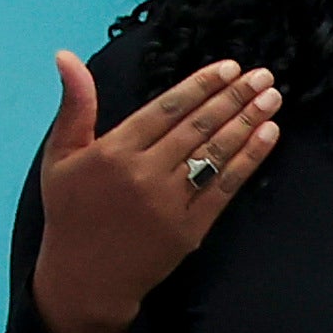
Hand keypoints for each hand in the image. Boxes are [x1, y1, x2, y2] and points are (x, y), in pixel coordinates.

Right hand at [24, 51, 277, 332]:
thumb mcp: (61, 155)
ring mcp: (170, 202)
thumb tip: (66, 55)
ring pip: (216, 153)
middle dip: (234, 97)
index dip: (201, 85)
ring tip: (272, 99)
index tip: (229, 66)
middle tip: (263, 76)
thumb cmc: (70, 212)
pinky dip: (249, 160)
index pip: (168, 108)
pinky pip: (225, 187)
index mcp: (114, 151)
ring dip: (248, 122)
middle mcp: (145, 173)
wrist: (86, 277)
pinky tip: (267, 136)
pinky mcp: (190, 228)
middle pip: (199, 126)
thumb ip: (75, 105)